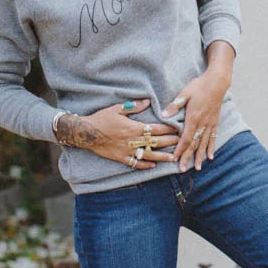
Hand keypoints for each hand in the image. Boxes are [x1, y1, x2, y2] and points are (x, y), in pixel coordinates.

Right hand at [56, 99, 178, 170]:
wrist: (85, 132)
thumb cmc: (101, 118)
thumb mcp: (116, 108)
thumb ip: (133, 106)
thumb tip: (147, 101)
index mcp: (133, 127)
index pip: (155, 129)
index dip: (167, 129)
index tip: (178, 129)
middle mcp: (132, 140)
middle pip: (155, 142)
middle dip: (169, 142)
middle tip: (181, 143)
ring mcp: (126, 150)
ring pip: (148, 155)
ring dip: (161, 157)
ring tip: (172, 158)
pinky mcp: (120, 157)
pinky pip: (134, 163)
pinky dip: (144, 165)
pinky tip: (152, 166)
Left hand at [162, 58, 230, 171]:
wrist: (217, 82)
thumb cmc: (200, 86)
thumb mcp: (184, 93)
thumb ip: (174, 106)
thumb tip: (163, 115)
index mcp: (194, 118)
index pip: (186, 138)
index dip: (180, 149)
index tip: (175, 159)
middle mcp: (202, 124)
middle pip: (194, 144)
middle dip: (188, 157)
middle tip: (183, 169)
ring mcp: (210, 124)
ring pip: (204, 144)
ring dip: (200, 156)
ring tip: (198, 168)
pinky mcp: (215, 122)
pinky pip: (213, 138)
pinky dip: (211, 148)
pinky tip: (210, 156)